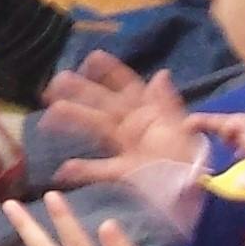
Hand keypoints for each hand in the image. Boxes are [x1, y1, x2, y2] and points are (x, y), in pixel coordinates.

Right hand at [44, 51, 202, 185]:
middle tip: (56, 82)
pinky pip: (99, 170)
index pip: (126, 85)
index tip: (91, 58)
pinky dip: (82, 170)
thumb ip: (168, 102)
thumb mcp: (181, 126)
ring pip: (95, 127)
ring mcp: (124, 147)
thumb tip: (161, 74)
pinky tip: (63, 170)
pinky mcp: (123, 171)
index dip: (110, 70)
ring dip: (73, 119)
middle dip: (79, 90)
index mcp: (146, 111)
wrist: (196, 187)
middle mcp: (130, 124)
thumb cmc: (188, 155)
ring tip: (49, 115)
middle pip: (101, 102)